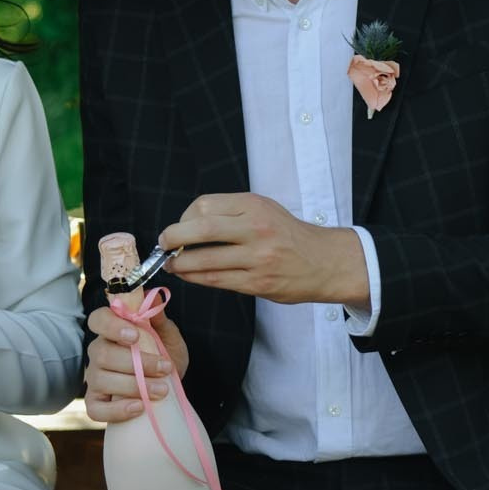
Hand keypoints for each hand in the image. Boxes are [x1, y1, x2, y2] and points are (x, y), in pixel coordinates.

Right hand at [82, 304, 189, 424]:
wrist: (170, 386)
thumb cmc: (165, 356)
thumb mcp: (168, 336)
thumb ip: (159, 319)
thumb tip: (155, 296)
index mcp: (112, 330)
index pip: (99, 319)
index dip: (112, 326)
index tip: (135, 335)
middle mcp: (98, 351)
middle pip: (103, 354)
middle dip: (136, 363)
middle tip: (165, 368)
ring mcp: (95, 377)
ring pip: (101, 380)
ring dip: (134, 386)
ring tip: (162, 390)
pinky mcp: (96, 402)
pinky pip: (96, 409)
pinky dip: (117, 410)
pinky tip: (139, 407)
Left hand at [160, 193, 369, 308]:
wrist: (325, 261)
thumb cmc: (288, 235)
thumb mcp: (264, 209)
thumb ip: (230, 213)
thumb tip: (187, 225)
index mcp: (254, 206)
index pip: (205, 206)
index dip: (184, 218)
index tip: (179, 227)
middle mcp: (256, 229)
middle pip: (200, 229)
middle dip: (172, 238)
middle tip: (163, 244)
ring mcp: (257, 258)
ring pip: (204, 260)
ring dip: (180, 264)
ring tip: (172, 264)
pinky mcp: (258, 283)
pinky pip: (216, 281)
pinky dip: (196, 278)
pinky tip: (189, 275)